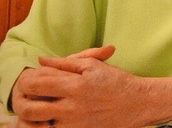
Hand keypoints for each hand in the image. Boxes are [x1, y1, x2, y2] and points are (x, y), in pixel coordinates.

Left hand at [10, 46, 147, 127]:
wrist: (137, 103)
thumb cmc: (116, 81)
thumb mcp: (93, 65)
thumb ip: (66, 62)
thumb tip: (41, 60)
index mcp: (75, 85)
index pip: (36, 83)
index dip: (29, 79)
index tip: (35, 77)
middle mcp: (71, 107)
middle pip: (30, 107)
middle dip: (24, 98)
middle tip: (32, 93)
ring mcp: (72, 123)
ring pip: (36, 123)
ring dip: (32, 113)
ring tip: (41, 104)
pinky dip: (46, 123)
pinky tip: (53, 115)